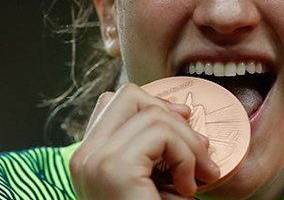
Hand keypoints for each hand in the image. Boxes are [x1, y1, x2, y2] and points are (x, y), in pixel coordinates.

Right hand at [70, 83, 219, 199]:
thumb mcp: (155, 182)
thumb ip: (157, 149)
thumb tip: (184, 111)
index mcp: (88, 158)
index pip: (112, 102)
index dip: (153, 106)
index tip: (183, 135)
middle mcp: (84, 156)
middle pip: (129, 94)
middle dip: (172, 117)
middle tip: (199, 154)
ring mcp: (95, 159)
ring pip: (152, 114)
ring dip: (188, 145)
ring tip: (195, 180)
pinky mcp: (115, 168)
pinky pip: (163, 134)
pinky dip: (186, 158)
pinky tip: (187, 189)